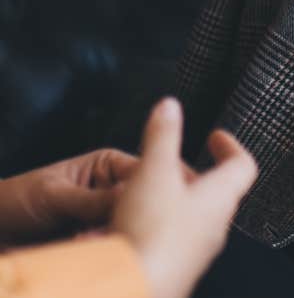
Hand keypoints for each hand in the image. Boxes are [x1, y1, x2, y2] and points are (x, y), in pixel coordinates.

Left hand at [0, 148, 137, 243]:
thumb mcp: (56, 195)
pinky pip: (110, 248)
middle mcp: (113, 190)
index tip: (144, 203)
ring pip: (126, 227)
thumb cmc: (19, 200)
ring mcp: (105, 218)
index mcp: (109, 165)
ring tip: (84, 239)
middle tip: (105, 227)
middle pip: (138, 203)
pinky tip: (81, 248)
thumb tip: (132, 197)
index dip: (149, 185)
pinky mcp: (96, 242)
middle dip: (126, 217)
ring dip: (110, 237)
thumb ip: (93, 199)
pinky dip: (101, 252)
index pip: (142, 170)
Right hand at [110, 97, 256, 297]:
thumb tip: (170, 106)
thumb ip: (163, 136)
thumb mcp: (154, 171)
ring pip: (191, 218)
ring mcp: (196, 253)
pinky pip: (169, 243)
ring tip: (143, 193)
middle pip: (217, 193)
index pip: (243, 165)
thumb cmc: (152, 236)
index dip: (232, 146)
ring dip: (171, 202)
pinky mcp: (175, 272)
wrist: (132, 292)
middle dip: (194, 174)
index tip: (217, 136)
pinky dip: (152, 227)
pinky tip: (124, 228)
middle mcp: (215, 227)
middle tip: (175, 164)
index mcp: (220, 197)